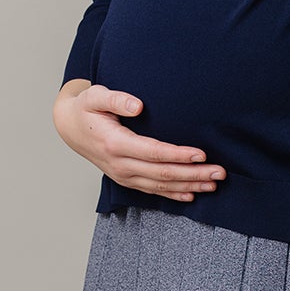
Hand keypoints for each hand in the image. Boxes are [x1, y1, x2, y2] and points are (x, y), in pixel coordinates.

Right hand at [53, 81, 225, 201]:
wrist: (69, 128)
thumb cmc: (86, 108)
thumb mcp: (95, 95)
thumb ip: (116, 98)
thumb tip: (137, 105)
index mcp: (115, 144)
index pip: (153, 152)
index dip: (179, 155)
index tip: (202, 154)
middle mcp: (120, 165)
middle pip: (163, 173)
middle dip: (194, 174)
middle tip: (220, 172)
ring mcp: (123, 175)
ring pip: (161, 185)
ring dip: (189, 185)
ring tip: (214, 184)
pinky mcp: (126, 179)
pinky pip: (153, 191)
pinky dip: (173, 194)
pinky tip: (192, 195)